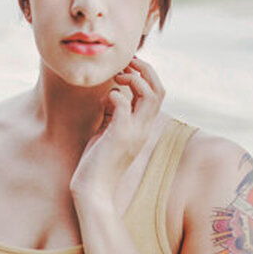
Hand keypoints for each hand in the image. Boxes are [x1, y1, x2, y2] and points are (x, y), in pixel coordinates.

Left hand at [70, 56, 165, 202]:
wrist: (93, 190)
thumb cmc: (96, 162)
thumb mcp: (108, 131)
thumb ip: (114, 113)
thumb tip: (113, 92)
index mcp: (143, 126)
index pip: (157, 93)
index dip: (146, 75)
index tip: (127, 67)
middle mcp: (144, 128)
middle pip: (159, 89)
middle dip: (145, 69)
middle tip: (126, 62)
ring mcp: (134, 132)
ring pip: (150, 94)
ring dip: (135, 78)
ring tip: (118, 76)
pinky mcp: (120, 136)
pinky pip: (123, 104)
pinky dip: (115, 93)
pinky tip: (105, 98)